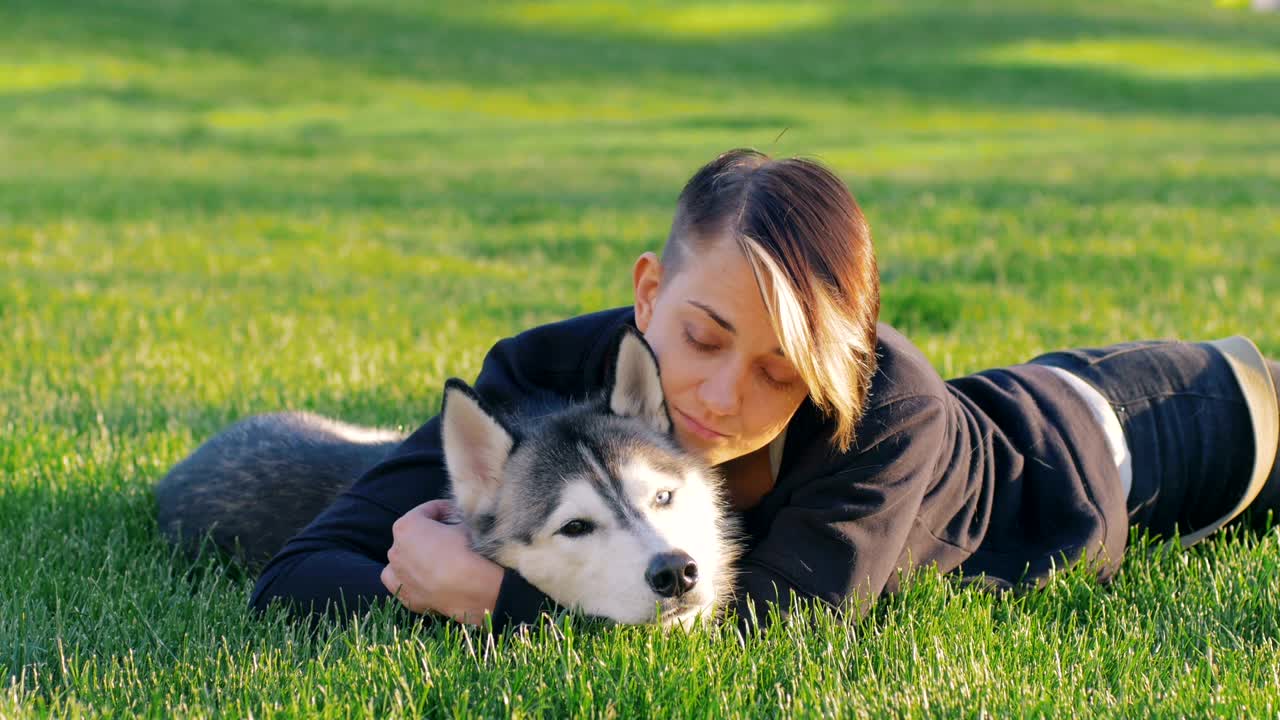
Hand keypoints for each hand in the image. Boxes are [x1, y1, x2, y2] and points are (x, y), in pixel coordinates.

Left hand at [380, 499, 503, 624]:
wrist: (470, 586)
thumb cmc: (466, 550)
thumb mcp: (464, 524)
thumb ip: (454, 520)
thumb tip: (456, 523)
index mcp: (407, 525)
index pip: (427, 510)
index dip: (444, 509)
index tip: (456, 513)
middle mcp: (395, 549)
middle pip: (412, 535)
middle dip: (429, 534)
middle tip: (449, 537)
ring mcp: (397, 574)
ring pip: (402, 559)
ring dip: (415, 556)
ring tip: (436, 559)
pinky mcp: (404, 596)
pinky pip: (401, 582)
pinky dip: (409, 578)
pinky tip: (425, 578)